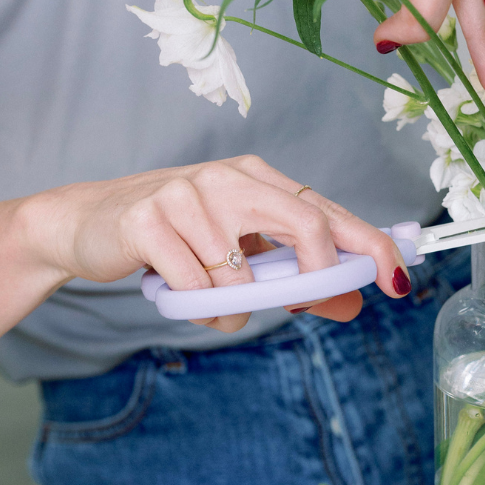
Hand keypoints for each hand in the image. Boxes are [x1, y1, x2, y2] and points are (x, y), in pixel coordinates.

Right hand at [31, 155, 411, 332]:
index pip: (327, 209)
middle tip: (304, 305)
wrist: (87, 223)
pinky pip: (195, 286)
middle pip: (305, 223)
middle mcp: (227, 176)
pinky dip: (196, 308)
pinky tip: (177, 294)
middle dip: (317, 275)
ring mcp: (187, 193)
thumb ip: (288, 272)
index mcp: (256, 177)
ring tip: (207, 299)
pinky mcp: (149, 218)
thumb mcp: (235, 250)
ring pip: (241, 275)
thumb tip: (347, 302)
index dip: (369, 243)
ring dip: (231, 308)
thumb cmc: (172, 236)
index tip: (397, 279)